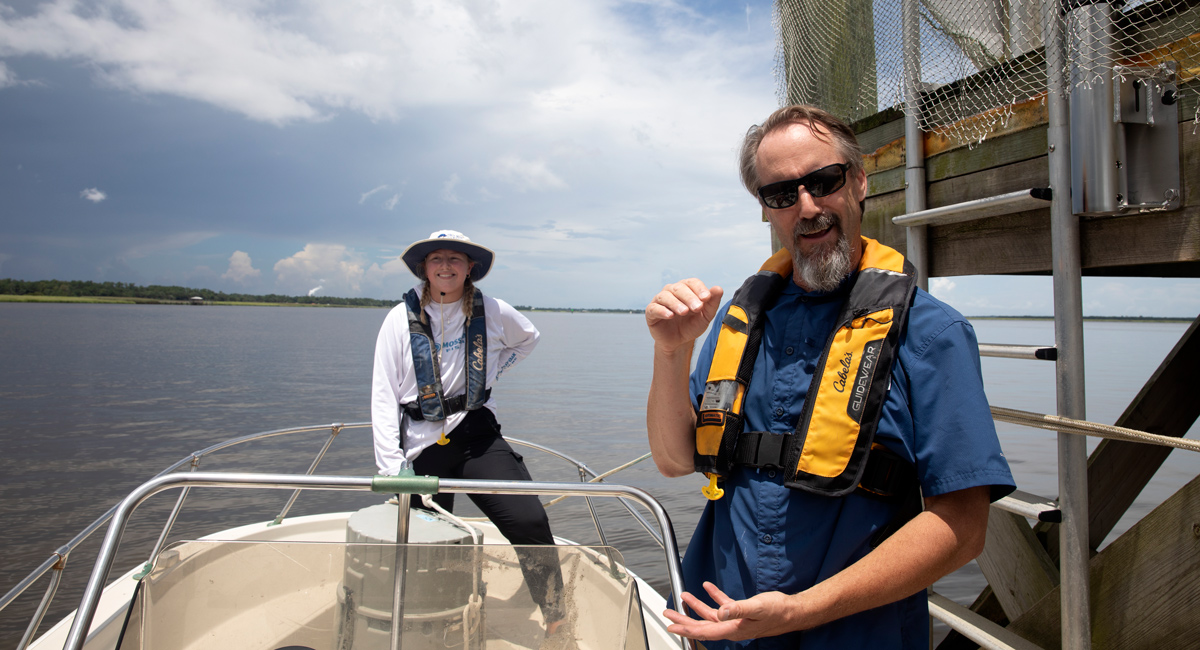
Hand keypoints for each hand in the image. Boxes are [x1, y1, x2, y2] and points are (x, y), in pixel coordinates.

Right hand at [645, 279, 723, 353]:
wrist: (679, 342)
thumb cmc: (691, 326)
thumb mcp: (705, 316)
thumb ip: (712, 303)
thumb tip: (718, 289)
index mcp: (686, 289)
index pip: (692, 283)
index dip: (699, 289)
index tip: (706, 298)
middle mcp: (672, 291)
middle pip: (679, 288)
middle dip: (689, 297)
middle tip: (697, 308)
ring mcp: (660, 301)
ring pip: (665, 296)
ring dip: (676, 303)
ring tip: (684, 312)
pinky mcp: (651, 312)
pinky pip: (654, 308)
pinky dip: (662, 310)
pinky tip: (670, 315)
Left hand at [662, 582, 801, 641]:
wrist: (792, 611)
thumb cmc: (778, 611)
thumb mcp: (757, 607)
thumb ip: (737, 609)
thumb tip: (721, 612)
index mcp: (733, 629)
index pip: (704, 631)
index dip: (686, 628)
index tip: (672, 625)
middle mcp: (732, 628)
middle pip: (702, 626)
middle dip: (684, 620)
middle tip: (668, 615)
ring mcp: (736, 620)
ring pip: (711, 616)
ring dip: (696, 606)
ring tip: (683, 598)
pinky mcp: (742, 612)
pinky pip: (724, 606)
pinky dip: (714, 597)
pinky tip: (708, 587)